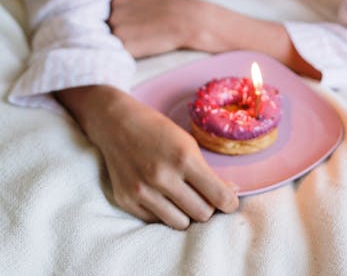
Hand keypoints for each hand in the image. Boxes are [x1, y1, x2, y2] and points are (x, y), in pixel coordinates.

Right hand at [60, 86, 238, 228]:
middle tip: (204, 196)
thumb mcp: (187, 143)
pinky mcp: (127, 201)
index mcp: (183, 158)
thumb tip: (228, 195)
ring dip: (186, 213)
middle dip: (208, 207)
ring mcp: (142, 191)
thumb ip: (206, 171)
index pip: (218, 196)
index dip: (230, 203)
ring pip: (181, 224)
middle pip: (202, 214)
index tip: (230, 203)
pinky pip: (157, 221)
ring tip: (182, 196)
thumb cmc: (157, 130)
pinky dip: (164, 212)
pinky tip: (161, 195)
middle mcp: (162, 177)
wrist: (116, 124)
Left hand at [108, 0, 199, 57]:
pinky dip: (130, 53)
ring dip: (125, 43)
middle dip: (122, 31)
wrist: (189, 20)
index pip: (110, 13)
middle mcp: (114, 14)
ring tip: (144, 41)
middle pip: (109, 27)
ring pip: (114, 42)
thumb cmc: (175, 4)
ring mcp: (118, 31)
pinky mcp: (126, 47)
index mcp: (118, 0)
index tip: (134, 24)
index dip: (122, 20)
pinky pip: (122, 53)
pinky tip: (144, 49)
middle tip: (140, 34)